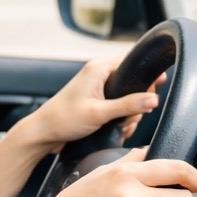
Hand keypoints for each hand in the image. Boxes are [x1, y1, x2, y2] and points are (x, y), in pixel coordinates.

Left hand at [15, 56, 164, 154]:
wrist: (43, 134)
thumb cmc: (63, 119)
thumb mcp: (99, 113)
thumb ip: (128, 105)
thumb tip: (153, 99)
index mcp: (98, 69)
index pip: (131, 62)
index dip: (145, 77)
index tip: (153, 90)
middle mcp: (98, 75)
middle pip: (132, 84)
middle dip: (136, 104)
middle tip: (128, 118)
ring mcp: (97, 90)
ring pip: (127, 98)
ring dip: (128, 115)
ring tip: (120, 126)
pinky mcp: (96, 102)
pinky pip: (118, 107)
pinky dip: (120, 119)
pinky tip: (116, 129)